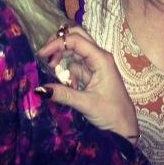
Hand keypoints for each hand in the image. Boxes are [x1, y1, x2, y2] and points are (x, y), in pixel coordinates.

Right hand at [37, 26, 138, 141]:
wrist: (124, 126)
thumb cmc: (111, 113)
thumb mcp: (86, 104)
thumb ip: (63, 94)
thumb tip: (39, 89)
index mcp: (101, 59)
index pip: (76, 40)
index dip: (57, 43)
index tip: (41, 54)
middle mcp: (99, 56)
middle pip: (77, 37)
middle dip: (59, 42)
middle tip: (45, 55)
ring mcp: (95, 64)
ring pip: (74, 50)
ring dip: (62, 58)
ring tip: (53, 71)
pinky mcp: (91, 73)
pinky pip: (75, 65)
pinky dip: (66, 71)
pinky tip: (66, 84)